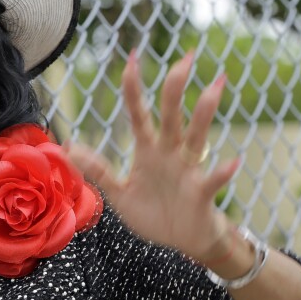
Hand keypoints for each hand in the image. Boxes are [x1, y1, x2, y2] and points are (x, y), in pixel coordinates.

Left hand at [66, 50, 239, 261]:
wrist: (182, 243)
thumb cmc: (153, 214)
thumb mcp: (118, 193)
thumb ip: (98, 170)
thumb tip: (68, 148)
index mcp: (149, 150)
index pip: (139, 112)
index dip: (134, 87)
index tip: (132, 57)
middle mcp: (170, 153)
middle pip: (172, 114)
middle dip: (177, 86)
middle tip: (186, 56)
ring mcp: (188, 170)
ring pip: (196, 136)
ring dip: (205, 113)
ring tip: (215, 88)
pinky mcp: (201, 194)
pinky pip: (212, 181)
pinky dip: (222, 173)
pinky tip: (232, 162)